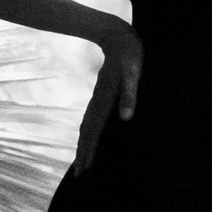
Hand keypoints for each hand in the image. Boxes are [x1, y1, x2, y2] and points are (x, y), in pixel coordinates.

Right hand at [74, 23, 140, 169]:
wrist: (118, 36)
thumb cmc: (129, 56)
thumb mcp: (133, 75)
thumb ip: (129, 95)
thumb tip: (126, 119)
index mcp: (104, 101)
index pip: (95, 132)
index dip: (90, 151)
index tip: (84, 169)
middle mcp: (98, 102)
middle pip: (87, 132)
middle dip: (83, 154)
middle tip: (78, 175)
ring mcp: (98, 98)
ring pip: (88, 126)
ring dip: (84, 144)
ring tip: (81, 160)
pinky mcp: (102, 94)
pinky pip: (92, 118)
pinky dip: (88, 131)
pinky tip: (89, 134)